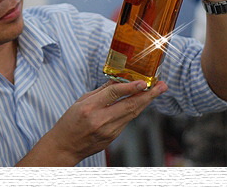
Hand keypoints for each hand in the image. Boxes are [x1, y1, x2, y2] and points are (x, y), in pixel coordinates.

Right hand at [40, 80, 167, 164]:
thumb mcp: (80, 101)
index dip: (130, 87)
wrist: (65, 146)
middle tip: (162, 86)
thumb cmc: (70, 122)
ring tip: (157, 91)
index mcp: (89, 108)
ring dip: (146, 102)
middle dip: (148, 95)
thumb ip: (101, 91)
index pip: (113, 94)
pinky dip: (134, 110)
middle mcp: (100, 120)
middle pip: (129, 106)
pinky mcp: (112, 138)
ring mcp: (108, 131)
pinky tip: (141, 102)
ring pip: (132, 114)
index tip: (143, 82)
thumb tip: (118, 80)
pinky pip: (126, 121)